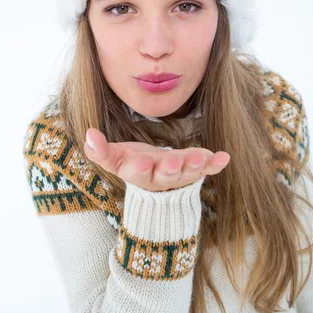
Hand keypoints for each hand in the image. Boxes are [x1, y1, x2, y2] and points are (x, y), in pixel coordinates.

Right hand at [84, 128, 230, 191]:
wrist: (155, 174)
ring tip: (201, 159)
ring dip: (195, 167)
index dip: (139, 168)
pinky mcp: (195, 169)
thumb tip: (89, 134)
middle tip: (174, 162)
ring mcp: (180, 175)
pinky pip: (207, 168)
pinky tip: (224, 157)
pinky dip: (215, 164)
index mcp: (138, 173)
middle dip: (170, 169)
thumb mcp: (115, 156)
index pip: (136, 172)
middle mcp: (160, 177)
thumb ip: (100, 150)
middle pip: (165, 176)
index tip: (141, 162)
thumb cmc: (132, 161)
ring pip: (187, 173)